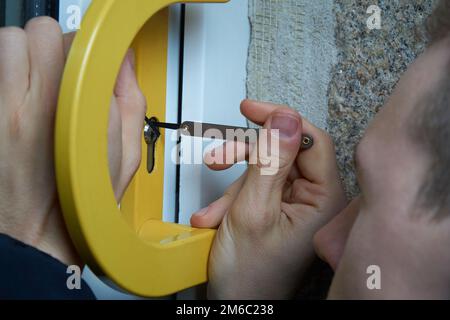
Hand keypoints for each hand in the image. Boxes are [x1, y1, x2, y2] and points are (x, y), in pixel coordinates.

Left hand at [0, 18, 145, 265]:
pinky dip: (7, 71)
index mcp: (71, 116)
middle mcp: (28, 107)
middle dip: (56, 45)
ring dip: (26, 53)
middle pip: (39, 32)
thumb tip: (123, 64)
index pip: (79, 44)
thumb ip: (130, 103)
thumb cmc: (79, 202)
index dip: (91, 52)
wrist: (35, 234)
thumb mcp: (125, 159)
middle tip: (64, 70)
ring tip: (39, 80)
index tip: (92, 65)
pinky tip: (20, 94)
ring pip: (7, 42)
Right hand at [191, 100, 346, 298]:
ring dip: (232, 188)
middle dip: (245, 159)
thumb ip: (269, 161)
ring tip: (214, 211)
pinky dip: (231, 201)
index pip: (311, 140)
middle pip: (282, 153)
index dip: (281, 119)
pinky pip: (254, 189)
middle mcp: (314, 201)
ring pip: (262, 171)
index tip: (251, 109)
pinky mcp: (276, 211)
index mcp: (324, 200)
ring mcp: (294, 206)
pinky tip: (215, 219)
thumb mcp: (252, 210)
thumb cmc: (249, 276)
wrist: (234, 307)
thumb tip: (285, 119)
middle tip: (218, 158)